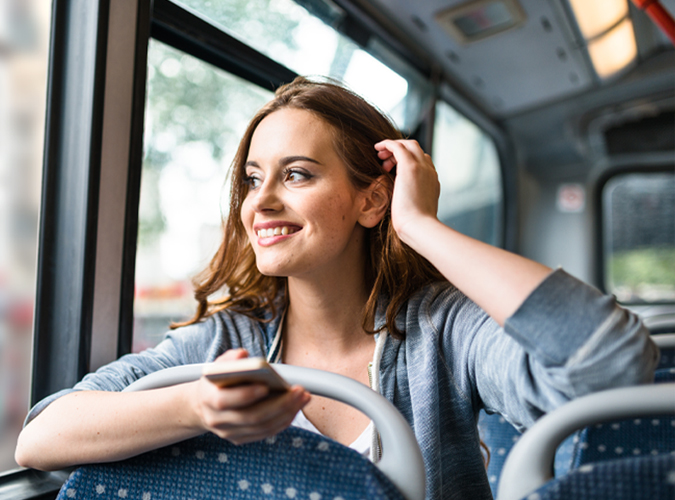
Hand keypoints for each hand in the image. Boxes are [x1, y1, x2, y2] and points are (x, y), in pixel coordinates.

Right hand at [191, 349, 310, 444]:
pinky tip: (296, 407)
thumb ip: (230, 360)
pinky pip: (266, 433)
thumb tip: (243, 355)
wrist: (204, 405)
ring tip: (303, 397)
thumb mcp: (218, 366)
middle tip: (299, 390)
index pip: (226, 401)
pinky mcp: (241, 439)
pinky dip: (283, 421)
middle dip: (279, 404)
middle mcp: (218, 420)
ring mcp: (229, 433)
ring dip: (287, 413)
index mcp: (209, 399)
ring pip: (263, 427)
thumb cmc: (217, 381)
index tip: (267, 385)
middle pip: (252, 417)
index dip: (247, 394)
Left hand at [374, 139, 439, 242]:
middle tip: (385, 159)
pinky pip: (398, 146)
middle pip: (416, 150)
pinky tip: (377, 147)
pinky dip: (387, 144)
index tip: (392, 169)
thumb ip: (413, 202)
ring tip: (380, 156)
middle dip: (400, 150)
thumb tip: (405, 205)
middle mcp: (430, 171)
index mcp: (432, 181)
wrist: (419, 226)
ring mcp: (422, 167)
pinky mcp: (410, 166)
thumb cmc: (414, 225)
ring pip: (409, 145)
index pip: (423, 162)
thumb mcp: (416, 211)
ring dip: (393, 147)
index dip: (407, 161)